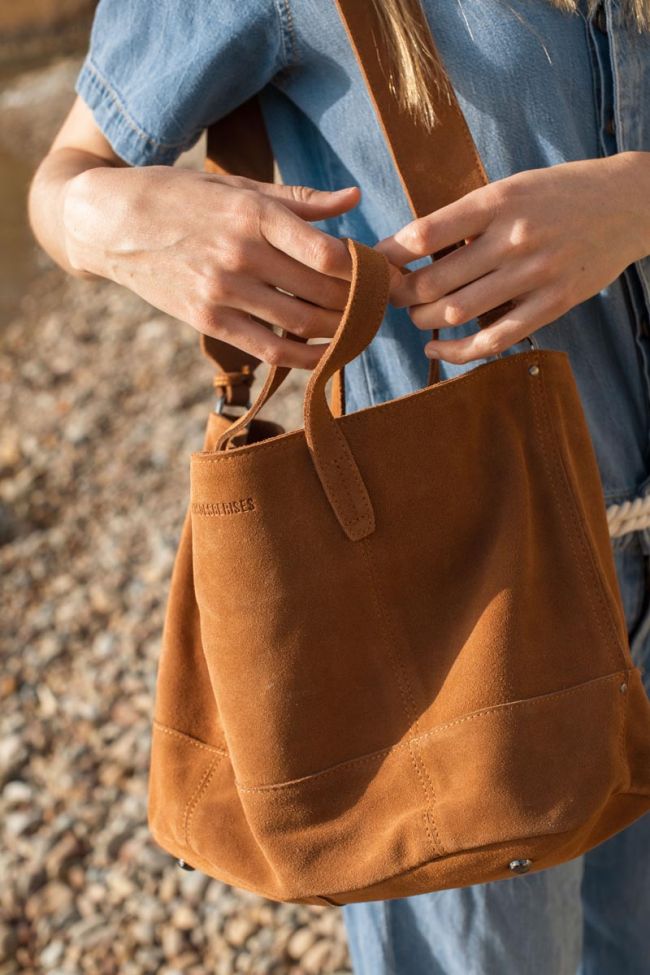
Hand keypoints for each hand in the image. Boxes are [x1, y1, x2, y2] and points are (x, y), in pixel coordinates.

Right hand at [62, 166, 360, 367]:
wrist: (109, 222)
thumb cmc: (180, 196)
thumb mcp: (236, 186)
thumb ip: (298, 199)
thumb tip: (354, 198)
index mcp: (253, 214)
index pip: (328, 253)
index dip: (366, 270)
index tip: (385, 274)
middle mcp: (240, 254)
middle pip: (322, 292)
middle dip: (362, 303)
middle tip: (383, 306)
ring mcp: (222, 291)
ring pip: (301, 324)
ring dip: (341, 331)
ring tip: (363, 329)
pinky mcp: (208, 320)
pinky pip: (268, 349)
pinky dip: (305, 356)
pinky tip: (327, 354)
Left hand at [376, 153, 649, 363]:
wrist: (629, 203)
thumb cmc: (559, 193)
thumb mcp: (512, 187)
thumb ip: (469, 215)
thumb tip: (412, 247)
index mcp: (497, 201)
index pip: (425, 234)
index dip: (390, 255)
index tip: (376, 264)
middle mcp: (513, 238)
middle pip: (434, 281)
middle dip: (400, 295)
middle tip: (390, 297)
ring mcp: (534, 274)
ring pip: (457, 312)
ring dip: (423, 322)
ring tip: (415, 317)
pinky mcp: (552, 304)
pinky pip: (495, 340)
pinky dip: (458, 352)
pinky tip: (437, 350)